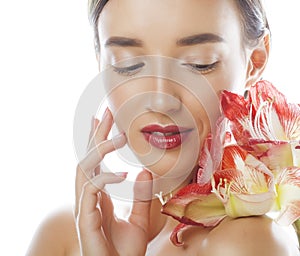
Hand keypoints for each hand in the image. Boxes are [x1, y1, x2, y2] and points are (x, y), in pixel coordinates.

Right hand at [75, 108, 152, 255]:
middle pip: (87, 158)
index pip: (95, 161)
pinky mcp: (86, 219)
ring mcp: (85, 207)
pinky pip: (92, 191)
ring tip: (120, 137)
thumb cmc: (124, 251)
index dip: (97, 140)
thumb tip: (144, 172)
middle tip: (107, 112)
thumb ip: (141, 196)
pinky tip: (123, 173)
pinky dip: (106, 178)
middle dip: (97, 135)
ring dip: (101, 150)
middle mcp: (88, 198)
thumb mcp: (140, 220)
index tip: (103, 120)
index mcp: (99, 196)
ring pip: (85, 169)